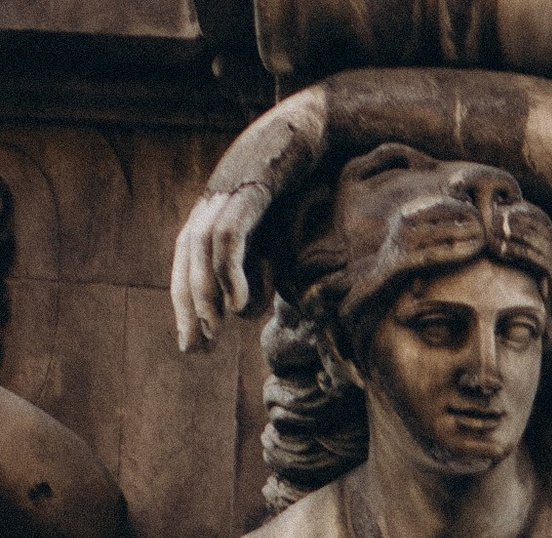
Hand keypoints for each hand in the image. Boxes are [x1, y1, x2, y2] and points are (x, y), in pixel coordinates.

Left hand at [171, 98, 328, 351]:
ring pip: (202, 247)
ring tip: (215, 332)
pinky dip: (230, 271)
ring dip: (205, 294)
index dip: (186, 300)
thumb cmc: (305, 181)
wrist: (320, 129)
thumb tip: (244, 307)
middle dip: (189, 304)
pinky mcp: (250, 186)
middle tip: (196, 348)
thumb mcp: (279, 233)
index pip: (187, 258)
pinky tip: (239, 305)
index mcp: (216, 208)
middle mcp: (213, 197)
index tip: (193, 343)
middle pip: (186, 255)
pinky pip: (231, 234)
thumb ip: (260, 267)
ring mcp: (229, 188)